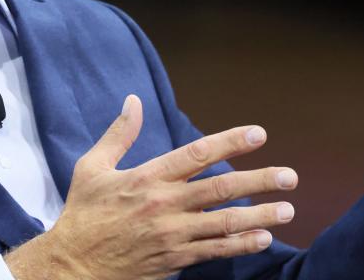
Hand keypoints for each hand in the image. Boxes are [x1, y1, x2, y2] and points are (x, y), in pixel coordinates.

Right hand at [5, 95, 297, 279]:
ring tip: (288, 209)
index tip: (258, 134)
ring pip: (225, 224)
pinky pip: (215, 252)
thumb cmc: (83, 214)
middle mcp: (165, 205)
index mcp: (148, 178)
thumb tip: (133, 100)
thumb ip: (119, 134)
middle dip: (260, 181)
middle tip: (290, 176)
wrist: (73, 266)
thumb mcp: (92, 168)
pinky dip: (241, 245)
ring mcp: (173, 235)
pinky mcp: (174, 259)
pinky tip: (264, 238)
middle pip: (221, 189)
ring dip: (260, 216)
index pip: (196, 154)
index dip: (230, 142)